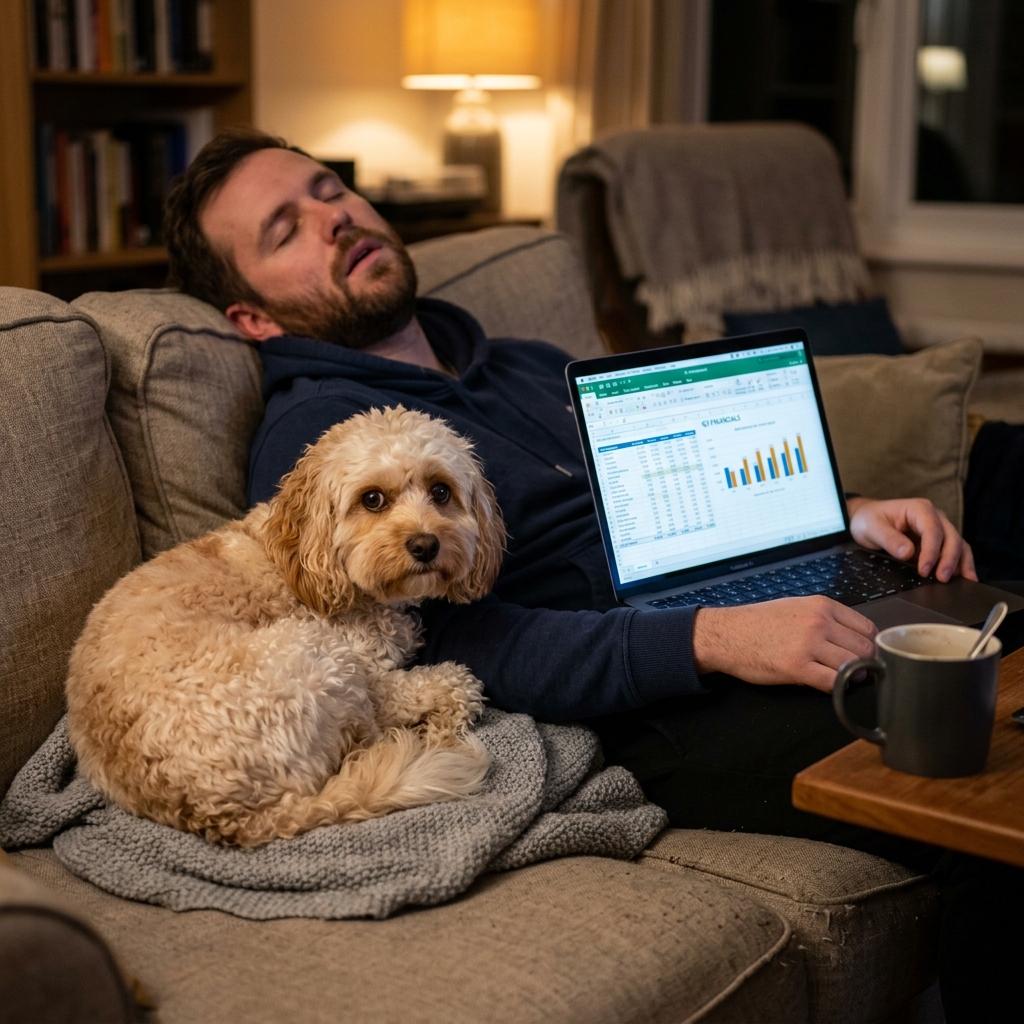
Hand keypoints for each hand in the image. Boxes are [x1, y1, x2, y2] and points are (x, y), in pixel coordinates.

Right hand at [692, 597, 876, 691]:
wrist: (727, 634)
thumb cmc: (758, 622)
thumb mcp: (796, 607)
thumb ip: (826, 619)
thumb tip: (854, 638)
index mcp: (821, 605)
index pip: (866, 628)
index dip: (870, 645)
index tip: (865, 655)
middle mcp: (819, 622)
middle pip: (865, 648)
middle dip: (866, 663)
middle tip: (858, 671)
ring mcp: (808, 644)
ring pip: (854, 666)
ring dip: (854, 677)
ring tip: (844, 679)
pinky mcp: (797, 667)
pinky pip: (833, 682)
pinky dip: (838, 688)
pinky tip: (831, 686)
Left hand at [847, 497, 976, 581]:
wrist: (866, 517)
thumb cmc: (869, 519)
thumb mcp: (872, 528)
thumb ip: (889, 539)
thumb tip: (907, 553)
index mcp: (918, 509)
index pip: (932, 530)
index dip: (931, 551)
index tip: (924, 569)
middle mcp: (934, 516)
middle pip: (951, 537)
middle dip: (949, 559)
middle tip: (942, 579)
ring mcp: (938, 528)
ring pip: (958, 544)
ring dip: (961, 563)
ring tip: (964, 581)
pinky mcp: (938, 541)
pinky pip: (955, 551)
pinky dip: (961, 564)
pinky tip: (965, 578)